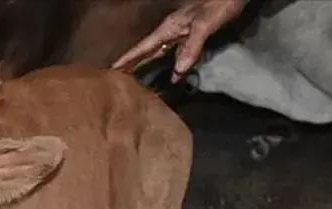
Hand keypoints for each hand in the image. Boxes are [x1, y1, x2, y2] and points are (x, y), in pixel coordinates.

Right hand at [112, 0, 247, 81]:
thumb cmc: (219, 6)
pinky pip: (178, 53)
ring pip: (162, 52)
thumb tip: (176, 72)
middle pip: (148, 50)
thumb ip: (190, 48)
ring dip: (150, 64)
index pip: (143, 47)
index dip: (128, 58)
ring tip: (138, 78)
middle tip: (118, 77)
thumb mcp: (204, 26)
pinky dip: (173, 64)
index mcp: (169, 28)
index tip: (112, 69)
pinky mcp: (194, 35)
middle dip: (133, 63)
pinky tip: (175, 73)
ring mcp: (183, 33)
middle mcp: (172, 31)